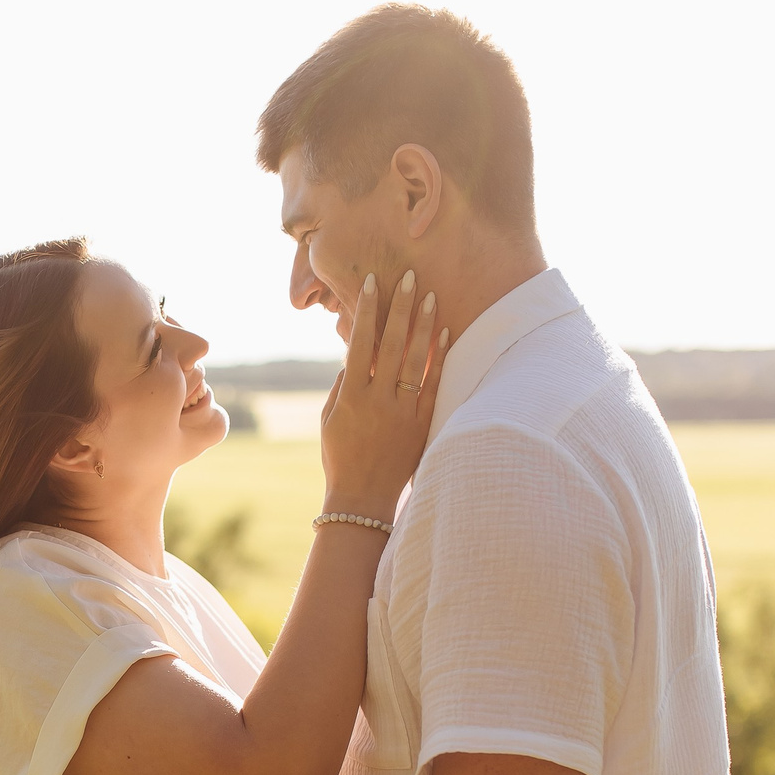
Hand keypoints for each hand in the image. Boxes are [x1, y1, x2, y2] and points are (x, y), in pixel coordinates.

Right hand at [318, 269, 446, 520]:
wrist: (362, 498)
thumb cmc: (340, 457)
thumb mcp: (329, 420)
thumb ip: (342, 386)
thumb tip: (353, 355)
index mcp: (351, 395)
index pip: (359, 342)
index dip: (366, 311)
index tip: (372, 283)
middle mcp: (378, 399)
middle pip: (392, 343)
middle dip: (400, 307)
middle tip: (410, 277)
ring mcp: (402, 411)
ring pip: (416, 359)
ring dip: (424, 325)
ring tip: (430, 296)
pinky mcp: (421, 424)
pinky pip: (433, 384)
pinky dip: (439, 357)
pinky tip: (445, 333)